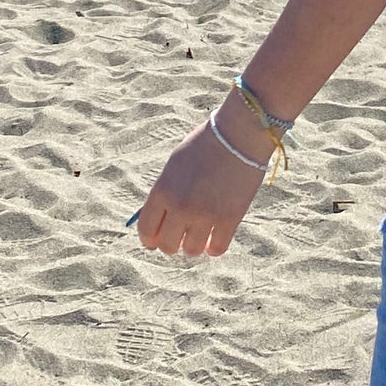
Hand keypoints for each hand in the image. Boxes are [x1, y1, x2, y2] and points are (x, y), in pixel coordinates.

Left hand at [135, 117, 265, 257]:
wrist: (238, 134)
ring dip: (194, 245)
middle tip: (181, 235)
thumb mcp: (175, 165)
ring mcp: (205, 215)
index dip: (150, 239)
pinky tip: (215, 238)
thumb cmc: (205, 145)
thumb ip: (165, 193)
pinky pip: (217, 249)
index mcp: (162, 191)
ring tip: (200, 234)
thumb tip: (161, 220)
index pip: (147, 230)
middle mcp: (180, 207)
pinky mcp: (229, 219)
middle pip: (168, 246)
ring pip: (192, 250)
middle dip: (172, 242)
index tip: (156, 240)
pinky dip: (214, 247)